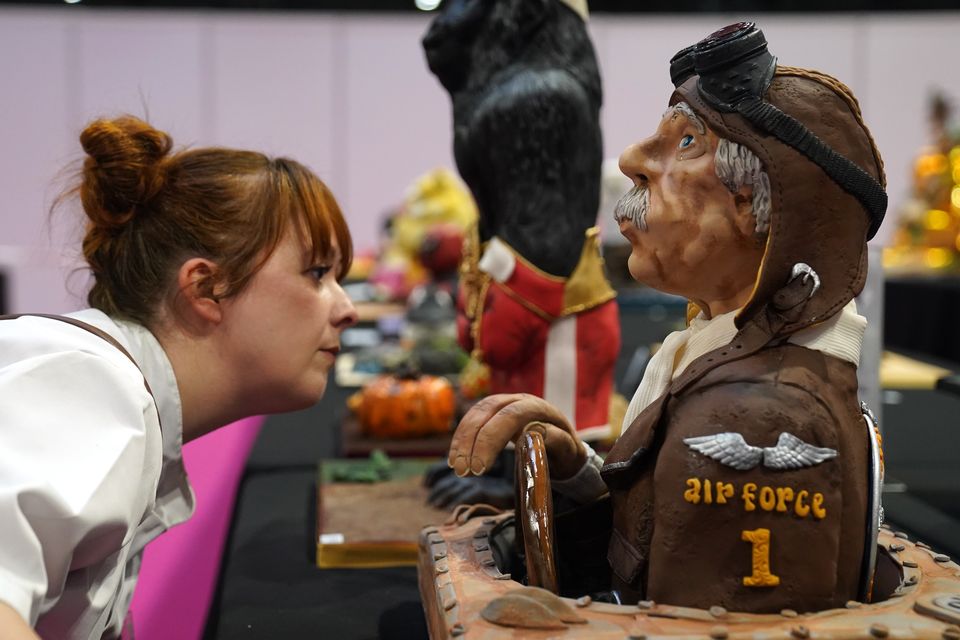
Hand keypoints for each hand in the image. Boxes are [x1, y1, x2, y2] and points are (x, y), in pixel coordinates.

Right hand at [447, 393, 585, 480]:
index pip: (510, 416)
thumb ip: (556, 440)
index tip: (480, 469)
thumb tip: (535, 432)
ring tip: (456, 467)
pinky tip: (455, 457)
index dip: (491, 439)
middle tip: (463, 471)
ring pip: (476, 413)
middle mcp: (519, 400)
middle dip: (471, 442)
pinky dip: (462, 437)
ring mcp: (505, 403)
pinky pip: (473, 419)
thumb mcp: (569, 450)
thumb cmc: (567, 452)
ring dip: (462, 439)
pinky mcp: (494, 411)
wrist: (564, 446)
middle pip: (488, 412)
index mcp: (539, 408)